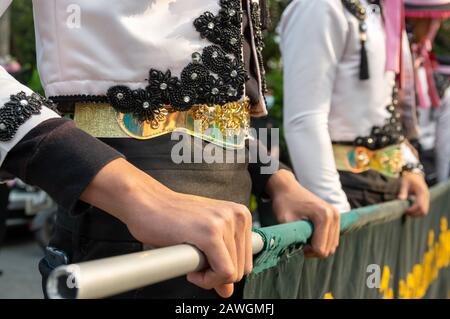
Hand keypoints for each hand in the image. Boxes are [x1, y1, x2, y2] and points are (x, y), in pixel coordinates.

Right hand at [81, 158, 252, 297]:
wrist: (146, 203)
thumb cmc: (170, 219)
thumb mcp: (203, 240)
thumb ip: (220, 262)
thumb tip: (228, 291)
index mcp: (240, 214)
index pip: (246, 260)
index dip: (223, 269)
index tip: (204, 262)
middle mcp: (238, 216)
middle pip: (242, 269)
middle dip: (216, 274)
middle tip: (193, 262)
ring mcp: (225, 222)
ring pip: (232, 274)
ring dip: (208, 277)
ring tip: (189, 259)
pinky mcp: (210, 233)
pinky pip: (223, 273)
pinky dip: (206, 280)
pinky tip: (190, 268)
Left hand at [266, 169, 339, 257]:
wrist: (288, 188)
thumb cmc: (285, 203)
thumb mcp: (285, 220)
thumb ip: (293, 236)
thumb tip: (298, 251)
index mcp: (324, 216)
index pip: (320, 249)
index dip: (306, 251)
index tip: (296, 242)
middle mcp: (334, 216)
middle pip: (328, 250)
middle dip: (313, 251)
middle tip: (299, 243)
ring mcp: (337, 216)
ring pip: (331, 246)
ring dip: (318, 247)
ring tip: (304, 239)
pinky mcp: (336, 218)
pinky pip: (332, 240)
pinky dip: (322, 242)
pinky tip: (310, 236)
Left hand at [398, 171, 429, 216]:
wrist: (415, 174)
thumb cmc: (408, 178)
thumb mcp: (404, 183)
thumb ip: (403, 191)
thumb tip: (400, 199)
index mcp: (421, 192)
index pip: (419, 205)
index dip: (412, 210)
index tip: (405, 211)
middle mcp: (426, 196)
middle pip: (424, 211)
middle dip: (415, 214)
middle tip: (405, 213)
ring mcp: (427, 198)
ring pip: (425, 211)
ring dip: (417, 214)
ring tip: (408, 212)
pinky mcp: (426, 199)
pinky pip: (424, 209)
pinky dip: (418, 211)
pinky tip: (411, 209)